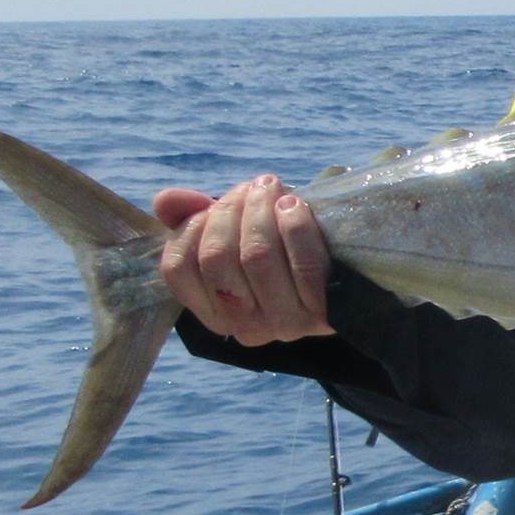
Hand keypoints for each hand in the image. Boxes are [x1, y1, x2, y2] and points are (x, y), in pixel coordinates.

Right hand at [152, 176, 333, 345]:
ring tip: (274, 189)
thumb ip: (197, 218)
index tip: (213, 205)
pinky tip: (295, 206)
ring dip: (262, 211)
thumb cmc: (285, 251)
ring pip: (257, 256)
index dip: (191, 227)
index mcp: (214, 312)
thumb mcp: (238, 234)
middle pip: (217, 258)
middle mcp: (245, 326)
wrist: (350, 280)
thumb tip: (164, 201)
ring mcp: (285, 325)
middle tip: (253, 187)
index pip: (178, 269)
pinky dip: (295, 226)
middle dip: (231, 210)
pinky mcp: (324, 315)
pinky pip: (303, 265)